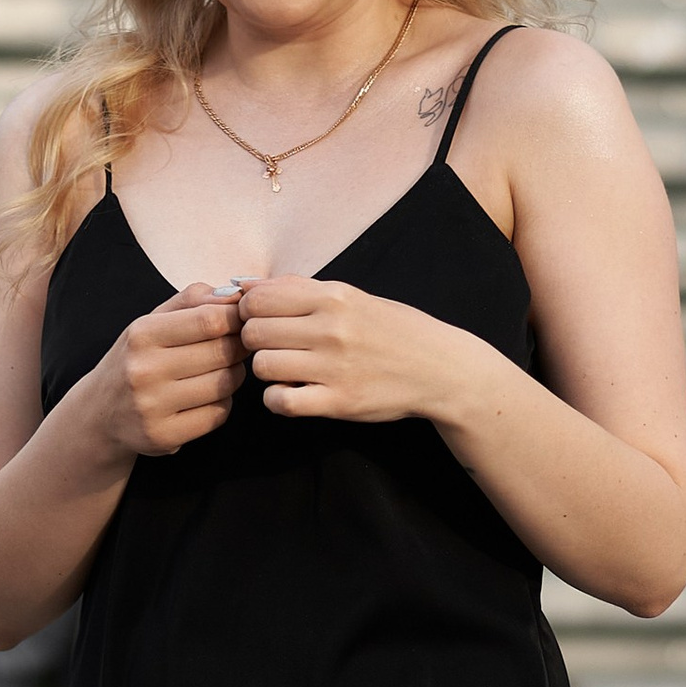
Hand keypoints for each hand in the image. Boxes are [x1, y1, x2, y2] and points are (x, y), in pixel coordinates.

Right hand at [90, 282, 246, 459]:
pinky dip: (222, 403)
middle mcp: (143, 370)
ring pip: (225, 384)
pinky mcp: (164, 436)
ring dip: (233, 375)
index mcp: (142, 334)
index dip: (236, 319)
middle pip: (223, 352)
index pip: (210, 319)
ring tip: (220, 370)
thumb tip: (236, 294)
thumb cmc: (137, 358)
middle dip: (239, 347)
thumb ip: (193, 300)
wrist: (99, 411)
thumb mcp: (153, 320)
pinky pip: (219, 414)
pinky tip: (206, 397)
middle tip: (237, 347)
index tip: (241, 321)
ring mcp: (152, 407)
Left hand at [235, 277, 471, 425]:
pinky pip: (280, 402)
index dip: (251, 311)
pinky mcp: (338, 402)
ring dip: (268, 371)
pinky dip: (278, 400)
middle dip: (256, 341)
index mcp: (333, 297)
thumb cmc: (392, 330)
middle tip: (276, 347)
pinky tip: (293, 393)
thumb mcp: (351, 296)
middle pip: (253, 332)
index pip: (258, 298)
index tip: (264, 320)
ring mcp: (334, 367)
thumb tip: (244, 284)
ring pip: (262, 366)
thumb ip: (299, 289)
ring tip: (288, 370)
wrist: (440, 370)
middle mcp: (331, 329)